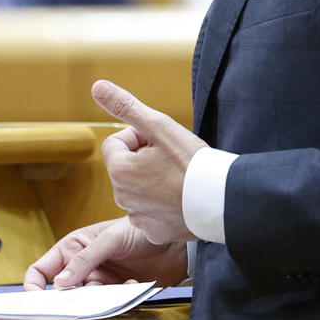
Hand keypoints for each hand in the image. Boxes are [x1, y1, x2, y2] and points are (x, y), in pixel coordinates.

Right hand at [23, 217, 185, 289]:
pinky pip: (109, 304)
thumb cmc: (140, 230)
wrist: (175, 242)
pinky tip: (133, 282)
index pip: (42, 270)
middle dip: (74, 295)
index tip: (37, 301)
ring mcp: (100, 280)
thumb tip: (60, 282)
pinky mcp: (117, 292)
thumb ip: (84, 260)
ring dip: (101, 296)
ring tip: (117, 284)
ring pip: (87, 300)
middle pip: (63, 291)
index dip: (34, 286)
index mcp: (72, 248)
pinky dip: (119, 297)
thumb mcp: (110, 239)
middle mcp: (83, 266)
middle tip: (88, 294)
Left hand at [93, 79, 206, 245]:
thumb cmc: (192, 162)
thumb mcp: (159, 126)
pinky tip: (181, 199)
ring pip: (139, 190)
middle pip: (126, 167)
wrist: (222, 201)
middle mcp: (122, 197)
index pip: (115, 143)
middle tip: (172, 160)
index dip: (137, 137)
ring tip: (179, 179)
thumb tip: (97, 86)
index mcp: (119, 171)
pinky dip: (163, 205)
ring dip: (152, 181)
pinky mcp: (154, 232)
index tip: (160, 142)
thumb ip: (126, 107)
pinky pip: (152, 212)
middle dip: (144, 159)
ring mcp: (138, 218)